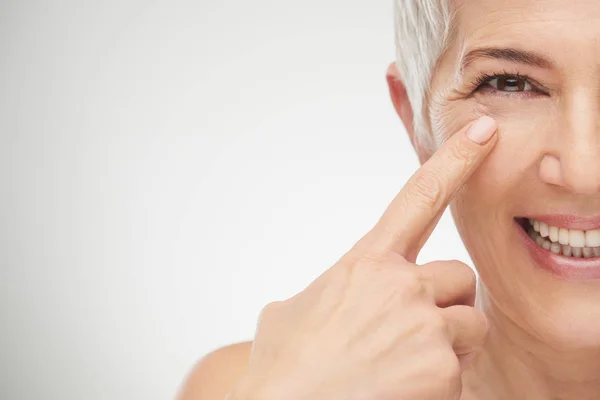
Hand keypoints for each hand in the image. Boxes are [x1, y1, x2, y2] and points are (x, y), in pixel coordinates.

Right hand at [231, 116, 497, 399]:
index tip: (483, 132)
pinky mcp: (443, 371)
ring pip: (469, 325)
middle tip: (411, 331)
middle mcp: (401, 287)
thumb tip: (334, 298)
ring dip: (448, 343)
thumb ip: (330, 291)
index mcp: (364, 265)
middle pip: (459, 277)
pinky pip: (461, 371)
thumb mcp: (290, 312)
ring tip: (404, 365)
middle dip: (444, 302)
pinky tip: (400, 390)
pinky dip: (439, 384)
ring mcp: (425, 329)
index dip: (455, 160)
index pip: (418, 198)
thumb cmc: (283, 368)